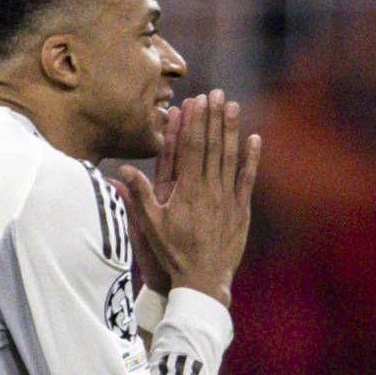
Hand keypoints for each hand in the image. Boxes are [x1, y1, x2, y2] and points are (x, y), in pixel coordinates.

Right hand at [108, 89, 258, 304]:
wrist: (202, 280)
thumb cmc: (172, 254)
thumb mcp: (149, 227)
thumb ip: (138, 197)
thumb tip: (121, 171)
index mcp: (186, 191)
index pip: (191, 148)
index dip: (195, 122)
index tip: (197, 101)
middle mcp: (209, 190)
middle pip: (212, 146)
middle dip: (213, 118)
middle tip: (215, 93)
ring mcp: (227, 199)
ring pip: (230, 157)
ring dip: (231, 130)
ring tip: (232, 106)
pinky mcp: (240, 210)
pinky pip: (247, 179)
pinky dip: (251, 159)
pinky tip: (254, 139)